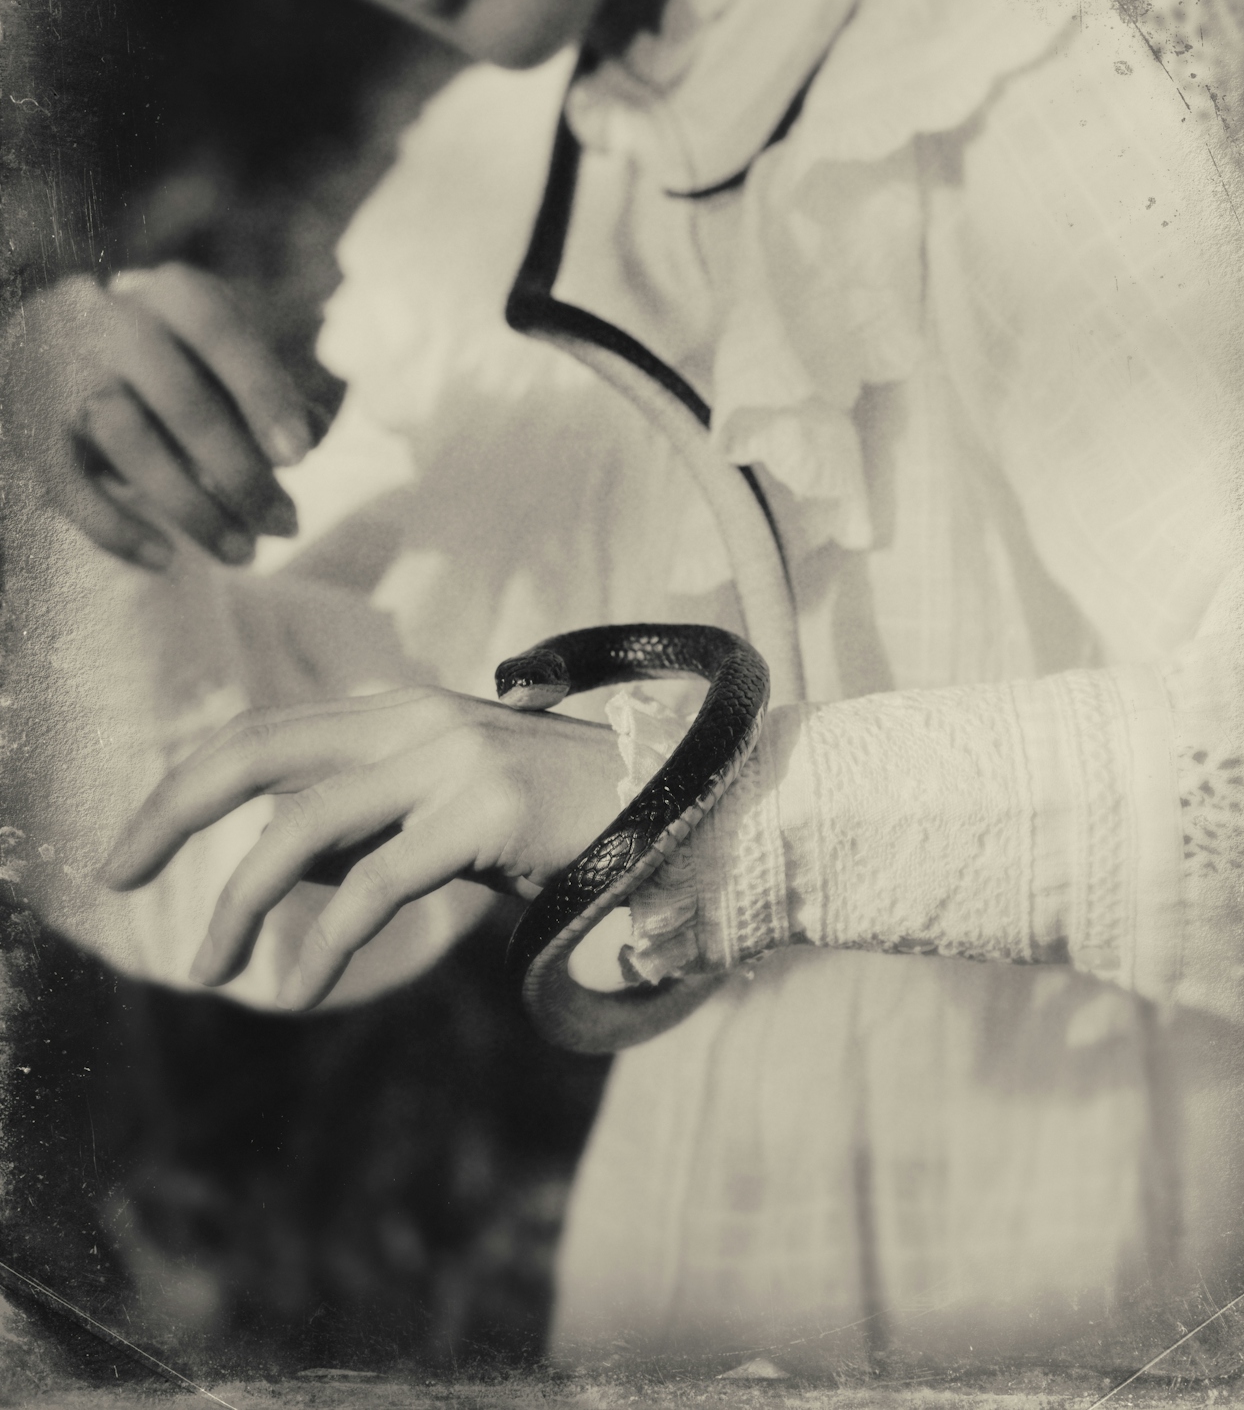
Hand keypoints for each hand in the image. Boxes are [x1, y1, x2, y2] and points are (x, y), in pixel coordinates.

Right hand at [0, 264, 320, 568]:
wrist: (46, 342)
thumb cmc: (168, 355)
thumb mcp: (217, 353)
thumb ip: (267, 389)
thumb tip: (313, 434)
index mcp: (173, 296)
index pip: (221, 332)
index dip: (262, 393)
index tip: (299, 456)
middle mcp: (113, 323)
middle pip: (183, 401)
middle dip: (241, 473)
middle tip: (285, 526)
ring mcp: (67, 376)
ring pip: (132, 444)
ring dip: (192, 508)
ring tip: (241, 552)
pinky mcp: (33, 430)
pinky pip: (71, 488)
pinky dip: (117, 529)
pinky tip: (165, 560)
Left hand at [102, 686, 625, 1008]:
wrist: (674, 803)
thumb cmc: (557, 814)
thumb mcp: (443, 811)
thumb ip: (365, 825)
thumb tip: (278, 871)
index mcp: (397, 710)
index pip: (264, 734)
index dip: (186, 784)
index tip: (136, 847)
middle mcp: (413, 719)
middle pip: (257, 753)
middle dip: (172, 812)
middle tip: (117, 874)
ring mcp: (449, 759)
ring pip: (304, 826)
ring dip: (237, 902)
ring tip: (207, 969)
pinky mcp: (483, 812)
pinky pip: (376, 884)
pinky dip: (323, 942)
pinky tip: (295, 985)